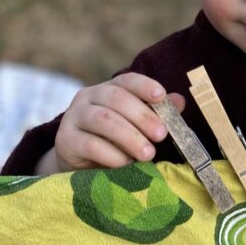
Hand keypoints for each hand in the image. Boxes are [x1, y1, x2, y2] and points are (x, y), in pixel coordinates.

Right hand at [35, 74, 185, 174]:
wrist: (79, 164)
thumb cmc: (113, 141)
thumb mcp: (136, 126)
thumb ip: (156, 113)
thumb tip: (180, 101)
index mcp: (108, 89)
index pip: (127, 80)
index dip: (144, 85)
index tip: (161, 96)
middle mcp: (88, 97)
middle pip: (117, 99)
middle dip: (143, 116)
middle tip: (162, 135)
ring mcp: (74, 117)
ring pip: (103, 120)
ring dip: (129, 137)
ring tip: (148, 154)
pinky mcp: (65, 140)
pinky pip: (90, 144)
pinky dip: (112, 155)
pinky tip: (126, 163)